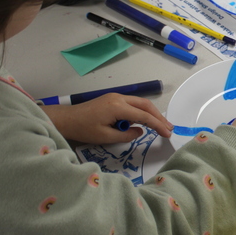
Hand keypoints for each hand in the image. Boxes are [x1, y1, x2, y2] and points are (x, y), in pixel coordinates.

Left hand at [42, 94, 172, 143]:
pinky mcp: (113, 100)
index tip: (167, 133)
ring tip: (161, 125)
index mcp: (117, 107)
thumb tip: (140, 131)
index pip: (143, 116)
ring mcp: (116, 97)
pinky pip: (132, 104)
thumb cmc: (83, 129)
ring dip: (151, 114)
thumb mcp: (105, 137)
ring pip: (140, 103)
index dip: (157, 125)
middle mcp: (119, 98)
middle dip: (159, 116)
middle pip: (145, 105)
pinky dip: (141, 112)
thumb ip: (126, 135)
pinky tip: (145, 121)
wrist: (66, 119)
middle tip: (169, 128)